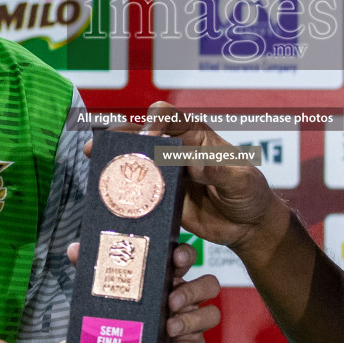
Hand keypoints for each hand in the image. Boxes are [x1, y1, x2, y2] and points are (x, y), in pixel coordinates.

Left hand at [67, 241, 220, 342]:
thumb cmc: (117, 314)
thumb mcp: (103, 291)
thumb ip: (94, 269)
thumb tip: (75, 248)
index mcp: (166, 276)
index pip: (185, 257)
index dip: (185, 254)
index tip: (176, 258)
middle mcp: (184, 297)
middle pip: (209, 284)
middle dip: (193, 290)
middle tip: (171, 301)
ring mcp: (190, 323)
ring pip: (210, 315)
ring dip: (191, 320)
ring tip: (169, 328)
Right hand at [87, 101, 286, 253]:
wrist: (248, 226)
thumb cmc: (250, 193)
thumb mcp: (242, 180)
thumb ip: (220, 172)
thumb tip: (196, 165)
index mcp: (196, 135)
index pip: (169, 117)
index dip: (154, 122)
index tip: (148, 137)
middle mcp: (176, 150)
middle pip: (141, 134)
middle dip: (118, 137)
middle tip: (98, 147)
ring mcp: (165, 174)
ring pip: (134, 160)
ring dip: (112, 160)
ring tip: (93, 164)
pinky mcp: (160, 198)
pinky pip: (137, 191)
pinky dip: (121, 190)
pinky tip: (106, 194)